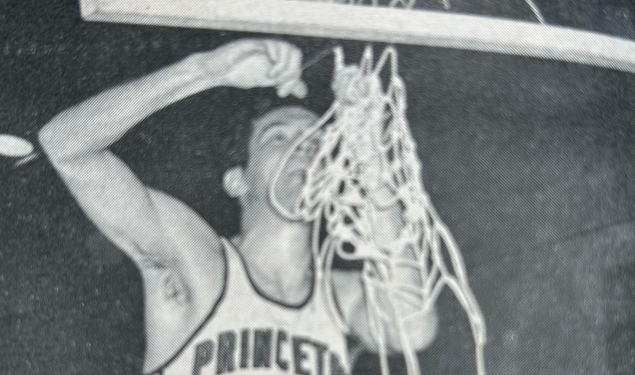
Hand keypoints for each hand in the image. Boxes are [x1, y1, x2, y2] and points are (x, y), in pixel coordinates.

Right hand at [189, 39, 306, 97]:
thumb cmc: (239, 73)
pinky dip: (274, 62)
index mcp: (277, 56)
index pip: (296, 61)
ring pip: (287, 48)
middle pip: (295, 53)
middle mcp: (272, 49)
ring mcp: (263, 45)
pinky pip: (271, 47)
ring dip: (284, 68)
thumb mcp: (266, 80)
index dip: (294, 79)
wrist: (217, 71)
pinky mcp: (253, 44)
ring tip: (273, 80)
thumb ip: (285, 83)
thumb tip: (303, 92)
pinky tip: (267, 74)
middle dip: (292, 73)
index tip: (281, 93)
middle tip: (280, 89)